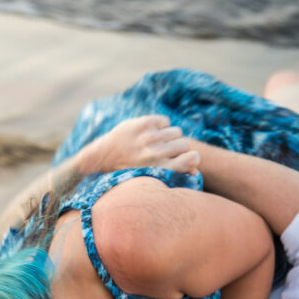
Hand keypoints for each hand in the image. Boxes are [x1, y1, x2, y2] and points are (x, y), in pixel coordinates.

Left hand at [80, 115, 199, 175]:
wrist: (103, 156)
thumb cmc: (130, 169)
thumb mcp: (150, 177)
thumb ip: (173, 175)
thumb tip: (195, 170)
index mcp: (159, 169)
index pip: (192, 158)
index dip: (193, 157)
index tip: (188, 158)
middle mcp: (155, 154)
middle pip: (184, 144)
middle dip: (178, 147)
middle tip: (165, 151)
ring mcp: (149, 137)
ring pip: (176, 131)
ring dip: (169, 136)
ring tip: (156, 142)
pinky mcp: (144, 123)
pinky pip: (165, 121)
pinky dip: (160, 126)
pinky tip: (148, 134)